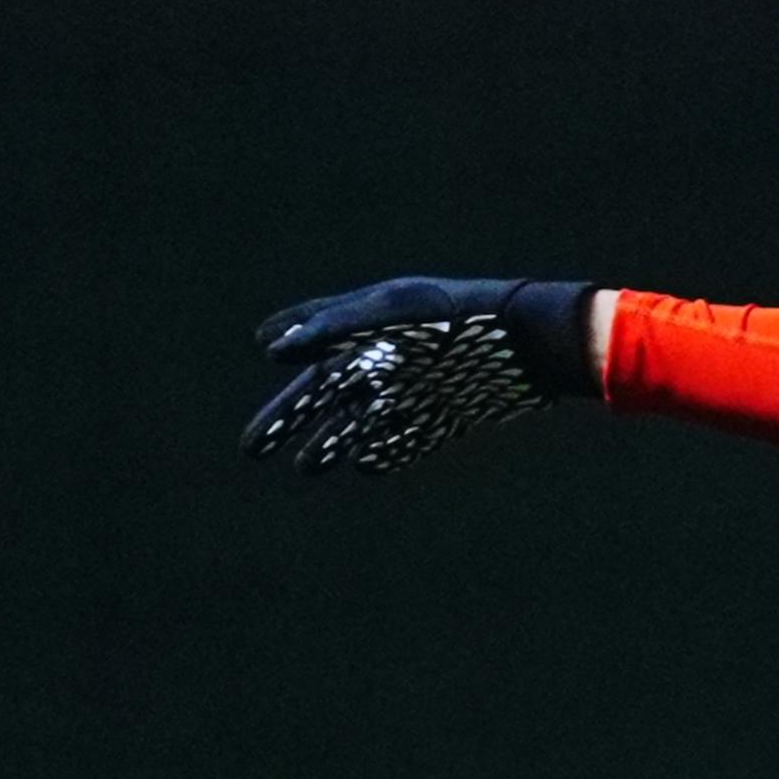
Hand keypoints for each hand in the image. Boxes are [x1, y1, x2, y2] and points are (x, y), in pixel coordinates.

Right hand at [247, 277, 597, 473]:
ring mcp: (416, 389)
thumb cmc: (456, 318)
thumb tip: (272, 349)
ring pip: (362, 421)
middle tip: (251, 447)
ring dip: (331, 443)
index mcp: (373, 325)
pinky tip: (365, 464)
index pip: (318, 334)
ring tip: (305, 466)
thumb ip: (331, 327)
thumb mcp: (388, 312)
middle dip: (287, 417)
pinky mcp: (445, 416)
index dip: (290, 335)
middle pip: (326, 391)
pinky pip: (408, 439)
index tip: (262, 342)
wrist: (528, 343)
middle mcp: (390, 358)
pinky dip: (387, 453)